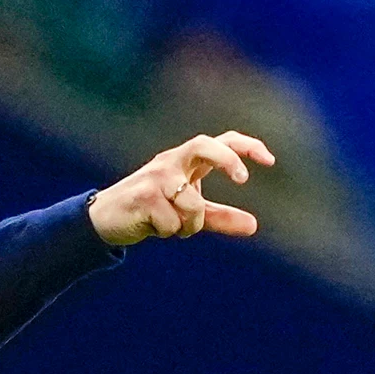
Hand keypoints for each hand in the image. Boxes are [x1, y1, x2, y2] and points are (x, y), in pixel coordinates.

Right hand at [87, 131, 275, 245]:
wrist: (104, 220)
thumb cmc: (150, 211)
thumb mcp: (189, 213)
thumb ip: (220, 217)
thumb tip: (254, 225)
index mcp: (186, 161)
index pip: (221, 141)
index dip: (246, 147)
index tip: (269, 161)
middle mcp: (172, 162)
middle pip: (205, 145)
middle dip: (227, 159)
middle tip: (242, 180)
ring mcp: (156, 177)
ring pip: (192, 204)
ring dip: (188, 225)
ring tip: (170, 227)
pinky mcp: (143, 196)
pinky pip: (173, 222)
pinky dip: (169, 231)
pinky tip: (151, 226)